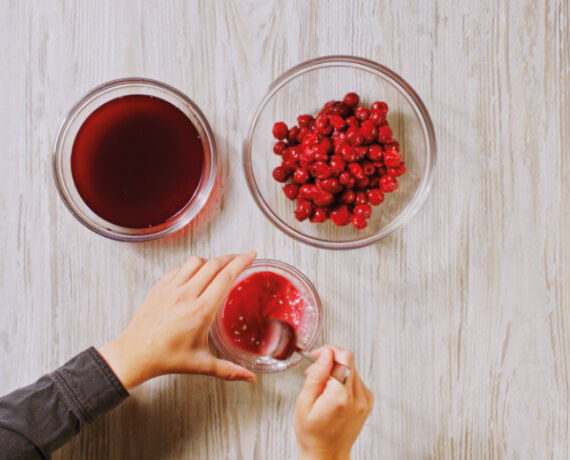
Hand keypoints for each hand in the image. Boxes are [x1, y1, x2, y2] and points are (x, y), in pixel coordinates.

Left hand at [98, 253, 256, 389]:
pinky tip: (195, 273)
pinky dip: (191, 266)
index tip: (251, 256)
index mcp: (200, 311)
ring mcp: (171, 289)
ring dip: (210, 260)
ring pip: (195, 262)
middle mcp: (186, 295)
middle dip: (231, 258)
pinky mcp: (159, 287)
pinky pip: (178, 268)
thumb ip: (229, 371)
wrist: (135, 354)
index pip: (225, 277)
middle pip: (214, 265)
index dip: (241, 262)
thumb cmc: (167, 358)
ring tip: (219, 266)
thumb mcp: (202, 365)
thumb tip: (250, 379)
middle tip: (241, 257)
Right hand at [294, 346, 373, 459]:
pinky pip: (357, 379)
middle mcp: (357, 397)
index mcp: (340, 396)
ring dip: (337, 370)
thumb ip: (317, 375)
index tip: (317, 356)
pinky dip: (344, 380)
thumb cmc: (312, 434)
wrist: (326, 455)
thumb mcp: (304, 403)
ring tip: (322, 386)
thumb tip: (326, 354)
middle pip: (349, 360)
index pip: (343, 357)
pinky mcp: (368, 402)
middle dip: (330, 360)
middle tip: (315, 373)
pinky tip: (333, 392)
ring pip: (353, 368)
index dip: (328, 351)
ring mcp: (365, 400)